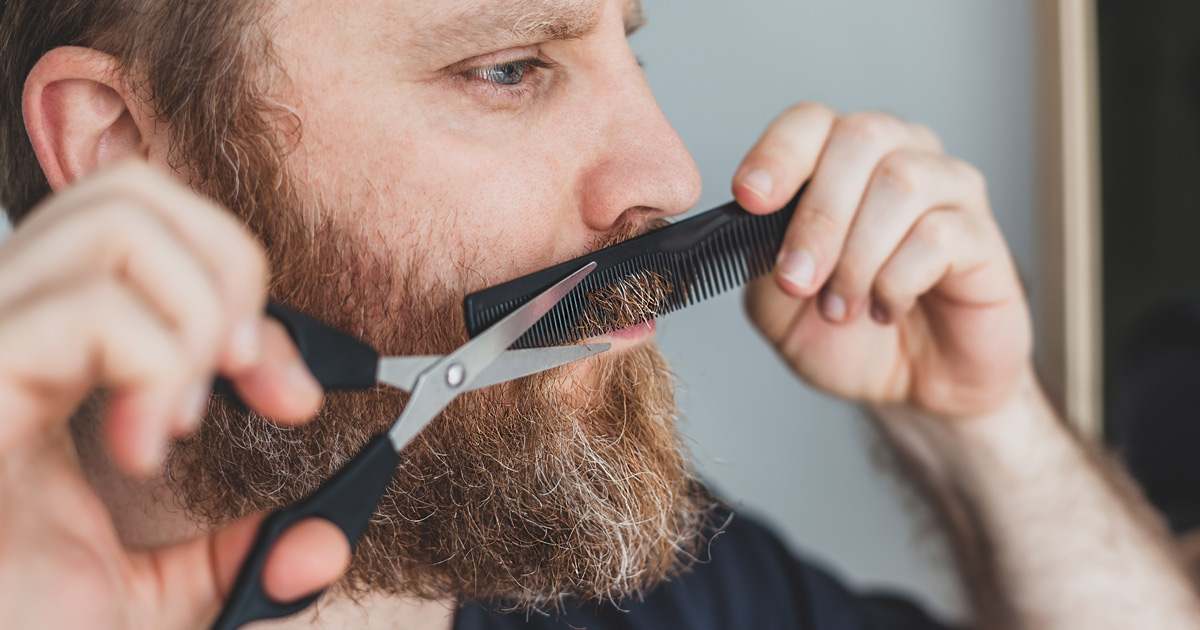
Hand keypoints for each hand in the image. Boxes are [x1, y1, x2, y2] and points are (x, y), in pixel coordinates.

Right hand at [0, 161, 348, 628]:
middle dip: (228, 271)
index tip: (294, 394)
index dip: (241, 286)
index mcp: (45, 361)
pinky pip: (88, 310)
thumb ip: (234, 557)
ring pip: (114, 221)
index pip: (146, 235)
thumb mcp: (158, 600)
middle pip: (130, 193)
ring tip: (182, 417)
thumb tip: (321, 545)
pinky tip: (141, 448)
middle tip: (243, 376)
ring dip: (195, 317)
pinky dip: (155, 367)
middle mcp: (6, 333)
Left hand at [736, 104, 1031, 419]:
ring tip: (840, 306)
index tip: (751, 199)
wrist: (910, 390)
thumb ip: (759, 257)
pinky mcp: (983, 236)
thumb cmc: (848, 337)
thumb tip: (748, 222)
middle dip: (818, 215)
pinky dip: (897, 280)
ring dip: (857, 256)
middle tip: (797, 280)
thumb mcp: (776, 304)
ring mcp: (950, 191)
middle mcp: (900, 156)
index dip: (778, 153)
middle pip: (860, 138)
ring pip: (902, 182)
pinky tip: (885, 309)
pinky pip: (939, 234)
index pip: (810, 122)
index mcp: (841, 161)